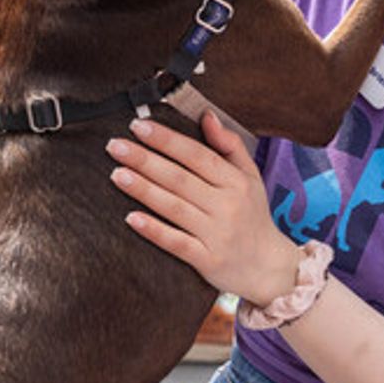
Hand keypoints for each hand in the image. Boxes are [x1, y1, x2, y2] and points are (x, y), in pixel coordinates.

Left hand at [108, 111, 300, 306]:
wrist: (268, 266)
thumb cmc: (253, 216)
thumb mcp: (251, 176)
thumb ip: (230, 145)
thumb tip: (206, 116)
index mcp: (237, 182)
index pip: (198, 155)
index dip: (167, 140)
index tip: (139, 126)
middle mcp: (228, 205)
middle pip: (180, 178)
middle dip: (145, 160)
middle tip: (115, 146)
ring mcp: (217, 234)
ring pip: (175, 208)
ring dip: (144, 190)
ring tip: (117, 174)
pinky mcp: (207, 260)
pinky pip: (177, 243)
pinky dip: (154, 230)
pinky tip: (131, 218)